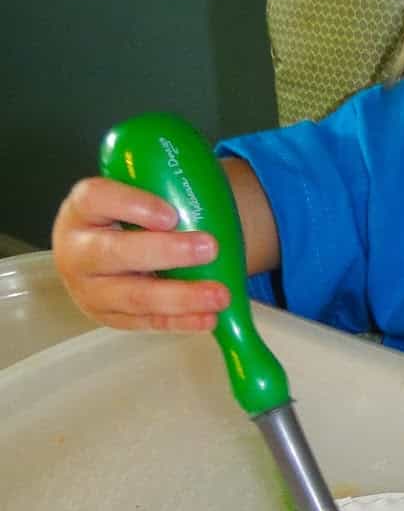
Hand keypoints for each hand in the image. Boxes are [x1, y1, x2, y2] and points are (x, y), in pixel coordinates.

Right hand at [52, 176, 227, 332]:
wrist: (114, 251)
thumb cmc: (135, 217)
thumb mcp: (140, 192)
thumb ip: (164, 188)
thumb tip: (208, 193)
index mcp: (82, 209)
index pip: (96, 199)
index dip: (133, 205)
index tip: (171, 214)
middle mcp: (76, 250)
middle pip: (114, 253)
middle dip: (166, 252)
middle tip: (209, 248)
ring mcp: (89, 289)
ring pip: (134, 296)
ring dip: (181, 296)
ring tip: (220, 294)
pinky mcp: (109, 317)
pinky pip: (146, 322)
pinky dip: (181, 321)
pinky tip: (209, 318)